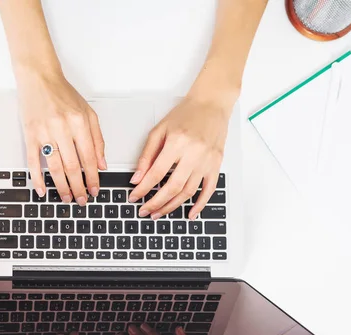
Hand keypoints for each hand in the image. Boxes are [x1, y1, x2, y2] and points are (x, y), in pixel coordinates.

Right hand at [17, 70, 106, 205]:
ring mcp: (44, 132)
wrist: (39, 78)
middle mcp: (62, 127)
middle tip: (82, 199)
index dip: (93, 177)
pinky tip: (42, 190)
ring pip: (55, 167)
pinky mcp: (29, 134)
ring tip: (67, 198)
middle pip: (73, 166)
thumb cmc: (63, 94)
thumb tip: (102, 164)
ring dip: (61, 186)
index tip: (95, 189)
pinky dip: (37, 178)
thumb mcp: (88, 112)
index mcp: (79, 122)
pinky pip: (33, 161)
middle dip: (79, 187)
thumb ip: (97, 139)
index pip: (89, 157)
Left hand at [128, 92, 232, 219]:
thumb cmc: (185, 114)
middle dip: (156, 203)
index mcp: (177, 143)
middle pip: (172, 187)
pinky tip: (190, 213)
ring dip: (172, 206)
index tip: (134, 197)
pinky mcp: (216, 165)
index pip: (156, 173)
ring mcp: (207, 161)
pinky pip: (209, 190)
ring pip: (188, 192)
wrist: (211, 104)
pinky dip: (200, 204)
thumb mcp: (160, 130)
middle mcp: (194, 153)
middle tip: (145, 211)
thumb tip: (137, 178)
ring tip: (159, 213)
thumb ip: (147, 155)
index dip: (143, 188)